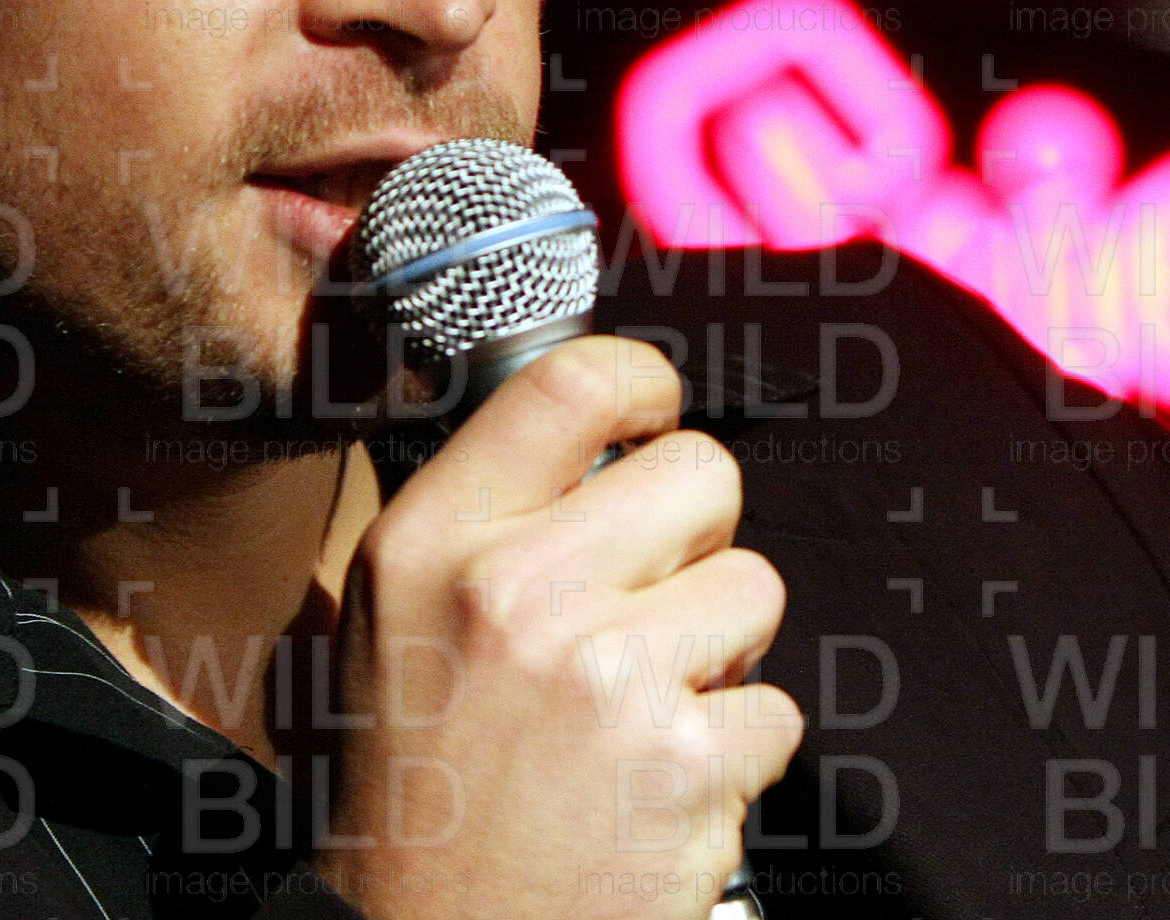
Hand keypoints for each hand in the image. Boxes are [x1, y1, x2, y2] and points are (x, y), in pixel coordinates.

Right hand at [315, 335, 802, 917]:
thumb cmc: (413, 784)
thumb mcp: (394, 618)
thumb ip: (488, 519)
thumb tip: (605, 435)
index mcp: (434, 544)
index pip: (569, 385)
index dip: (642, 382)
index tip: (655, 413)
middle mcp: (518, 596)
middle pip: (703, 474)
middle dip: (698, 536)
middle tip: (652, 600)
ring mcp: (610, 680)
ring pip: (754, 590)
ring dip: (721, 653)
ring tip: (641, 711)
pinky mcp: (687, 767)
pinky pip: (775, 712)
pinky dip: (733, 755)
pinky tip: (656, 788)